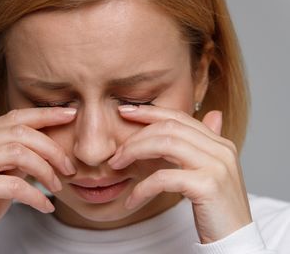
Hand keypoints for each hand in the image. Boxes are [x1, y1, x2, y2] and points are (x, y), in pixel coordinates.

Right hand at [0, 107, 76, 231]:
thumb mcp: (4, 172)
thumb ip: (21, 155)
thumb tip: (52, 145)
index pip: (14, 117)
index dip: (44, 114)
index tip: (70, 114)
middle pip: (20, 133)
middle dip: (51, 148)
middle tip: (69, 167)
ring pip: (18, 153)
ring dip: (46, 171)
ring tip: (57, 186)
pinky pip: (14, 185)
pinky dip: (35, 195)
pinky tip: (46, 205)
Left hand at [108, 105, 251, 242]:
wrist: (236, 241)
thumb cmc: (216, 208)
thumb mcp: (211, 171)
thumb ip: (206, 144)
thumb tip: (212, 114)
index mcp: (219, 143)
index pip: (179, 117)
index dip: (150, 112)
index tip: (125, 112)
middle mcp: (221, 149)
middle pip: (169, 128)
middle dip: (136, 136)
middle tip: (116, 152)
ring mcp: (216, 166)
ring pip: (165, 144)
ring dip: (134, 153)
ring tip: (117, 166)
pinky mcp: (207, 185)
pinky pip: (164, 178)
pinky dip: (142, 187)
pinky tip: (132, 199)